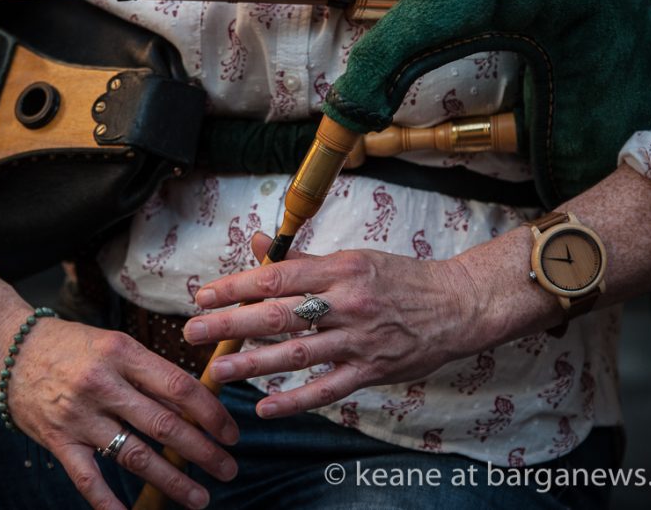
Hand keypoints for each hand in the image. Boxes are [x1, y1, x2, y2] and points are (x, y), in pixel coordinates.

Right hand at [0, 314, 238, 509]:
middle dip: (202, 451)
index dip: (211, 413)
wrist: (9, 348)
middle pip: (164, 424)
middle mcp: (102, 384)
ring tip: (199, 497)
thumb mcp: (114, 343)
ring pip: (134, 455)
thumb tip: (196, 401)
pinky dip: (108, 503)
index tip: (231, 433)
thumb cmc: (71, 345)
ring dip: (171, 480)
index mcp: (123, 353)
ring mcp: (79, 415)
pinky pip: (87, 478)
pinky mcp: (57, 439)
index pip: (178, 387)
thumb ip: (150, 370)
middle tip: (228, 469)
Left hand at [182, 233, 490, 418]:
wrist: (457, 304)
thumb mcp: (352, 258)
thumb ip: (302, 259)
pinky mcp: (372, 371)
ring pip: (298, 354)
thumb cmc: (399, 279)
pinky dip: (296, 400)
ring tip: (218, 370)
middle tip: (193, 332)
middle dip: (231, 324)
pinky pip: (328, 389)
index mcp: (340, 269)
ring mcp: (359, 340)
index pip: (277, 277)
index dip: (236, 286)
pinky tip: (265, 407)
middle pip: (279, 315)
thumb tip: (259, 242)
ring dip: (254, 363)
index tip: (203, 296)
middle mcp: (346, 303)